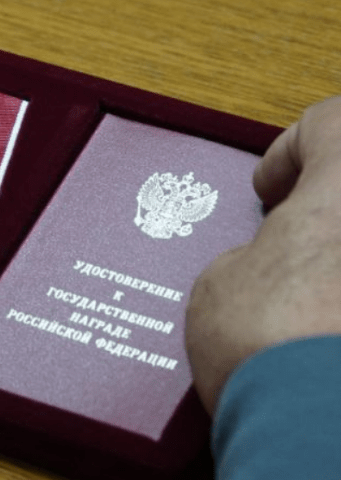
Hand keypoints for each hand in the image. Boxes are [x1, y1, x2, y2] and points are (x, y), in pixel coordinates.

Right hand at [186, 96, 340, 413]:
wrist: (319, 424)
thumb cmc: (271, 344)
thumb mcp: (218, 281)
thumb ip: (249, 252)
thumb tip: (262, 267)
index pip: (330, 121)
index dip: (291, 149)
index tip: (270, 188)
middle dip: (326, 205)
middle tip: (295, 235)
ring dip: (334, 256)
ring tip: (310, 292)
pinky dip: (339, 301)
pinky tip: (325, 326)